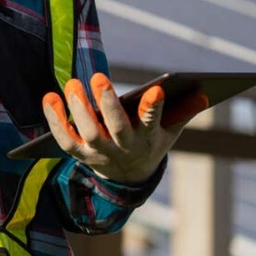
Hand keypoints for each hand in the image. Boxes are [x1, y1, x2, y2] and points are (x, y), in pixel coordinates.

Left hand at [41, 73, 208, 184]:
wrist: (129, 177)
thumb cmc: (150, 141)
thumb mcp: (170, 130)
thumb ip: (184, 111)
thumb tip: (205, 93)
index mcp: (148, 139)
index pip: (152, 123)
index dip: (154, 108)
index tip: (156, 90)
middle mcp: (123, 148)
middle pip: (115, 128)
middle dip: (108, 104)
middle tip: (99, 77)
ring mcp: (100, 153)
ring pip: (88, 134)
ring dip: (79, 109)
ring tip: (73, 84)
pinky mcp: (80, 154)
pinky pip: (65, 139)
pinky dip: (55, 120)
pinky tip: (50, 98)